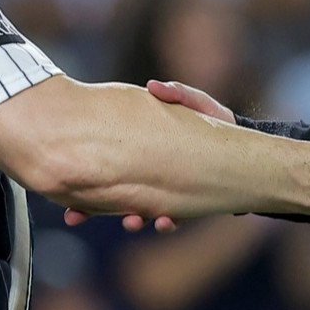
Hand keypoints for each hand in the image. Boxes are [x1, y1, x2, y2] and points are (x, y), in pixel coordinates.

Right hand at [61, 79, 234, 232]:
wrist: (243, 145)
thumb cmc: (212, 120)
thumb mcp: (196, 104)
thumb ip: (178, 94)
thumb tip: (154, 86)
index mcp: (142, 150)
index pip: (108, 163)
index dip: (85, 175)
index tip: (67, 180)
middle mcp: (149, 174)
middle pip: (113, 194)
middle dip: (94, 208)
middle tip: (76, 216)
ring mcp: (166, 191)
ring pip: (140, 211)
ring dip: (132, 218)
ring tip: (130, 221)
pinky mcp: (187, 203)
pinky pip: (172, 217)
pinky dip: (166, 222)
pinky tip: (163, 222)